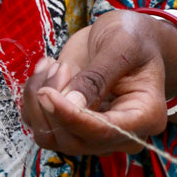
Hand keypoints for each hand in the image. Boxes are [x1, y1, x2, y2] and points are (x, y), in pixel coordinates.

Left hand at [19, 10, 176, 155]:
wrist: (126, 35)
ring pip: (51, 136)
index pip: (105, 132)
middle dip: (54, 104)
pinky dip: (32, 98)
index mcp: (144, 116)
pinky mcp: (70, 122)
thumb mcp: (120, 45)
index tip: (46, 93)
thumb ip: (97, 76)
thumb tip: (70, 104)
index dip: (72, 117)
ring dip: (39, 100)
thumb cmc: (132, 36)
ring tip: (52, 63)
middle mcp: (120, 133)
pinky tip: (46, 68)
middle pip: (73, 141)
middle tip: (57, 64)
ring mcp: (93, 131)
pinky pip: (40, 123)